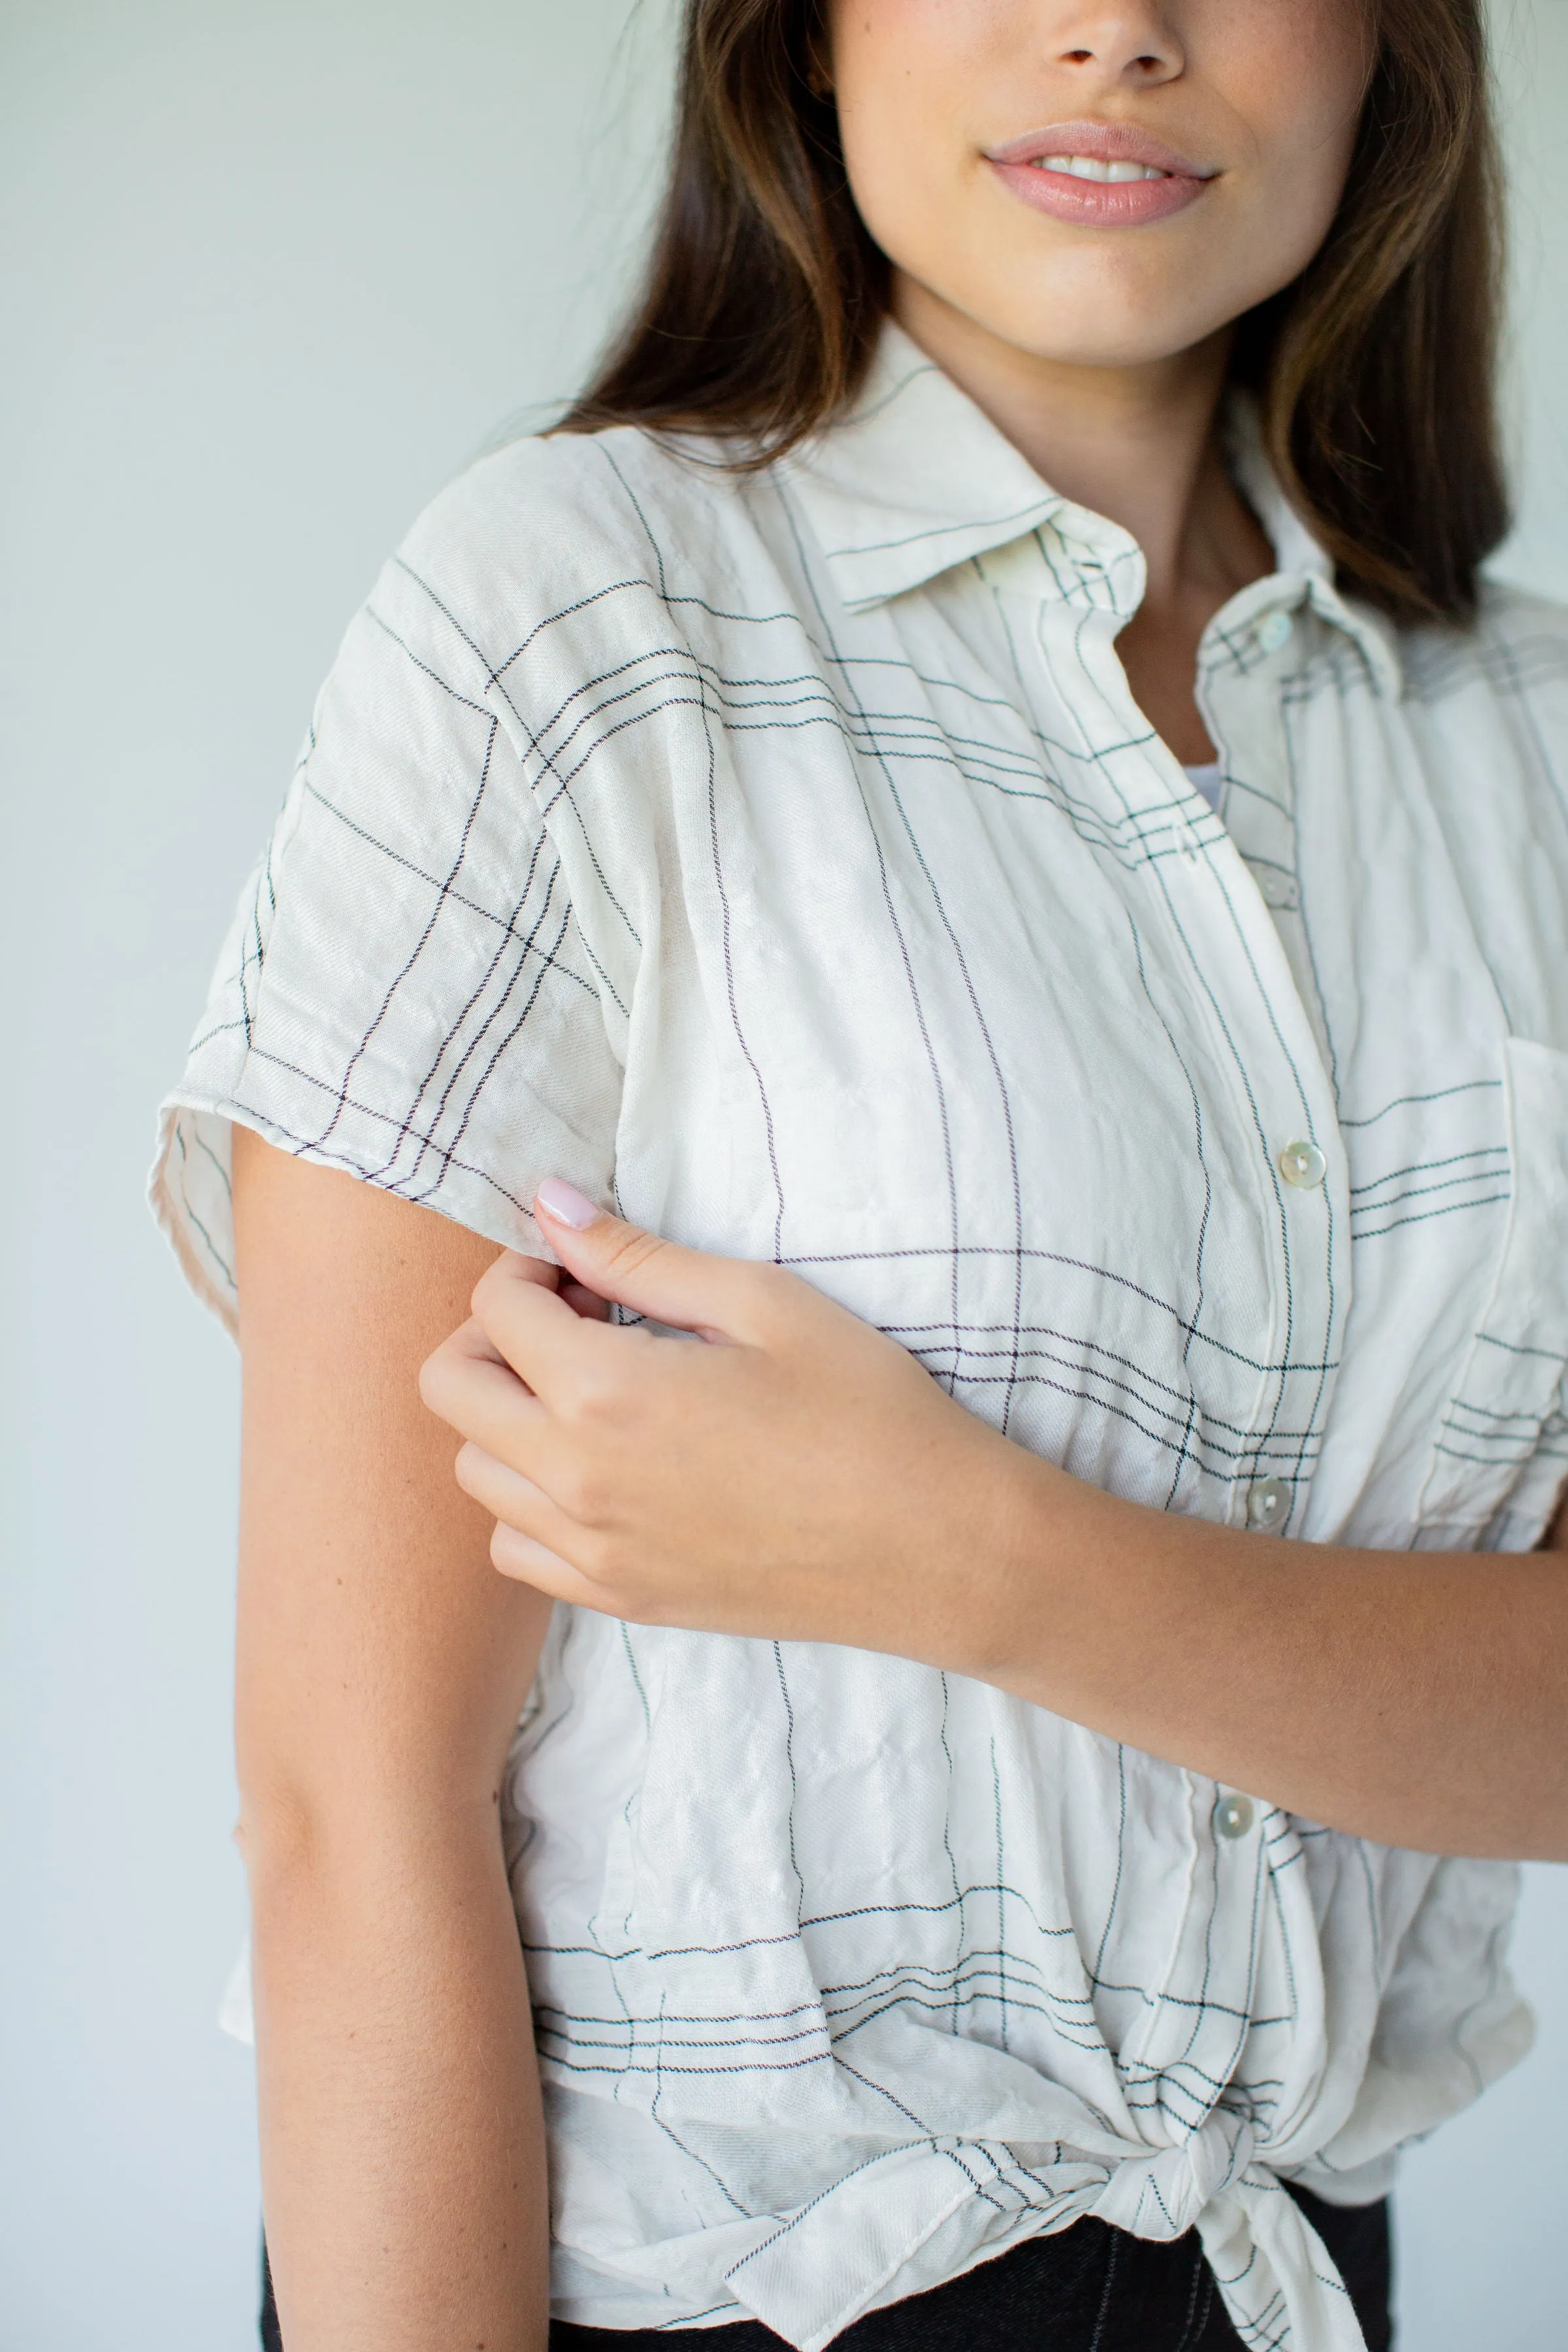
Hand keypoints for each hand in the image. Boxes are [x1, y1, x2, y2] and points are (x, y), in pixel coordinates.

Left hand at [418, 1180, 1040, 1659]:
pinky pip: (516, 1550)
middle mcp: (574, 1481)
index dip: (529, 1265)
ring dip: (509, 1416)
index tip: (587, 1267)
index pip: (493, 1308)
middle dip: (494, 1333)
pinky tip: (602, 1470)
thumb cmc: (864, 1411)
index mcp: (603, 1394)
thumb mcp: (759, 1302)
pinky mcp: (620, 1599)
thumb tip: (550, 1204)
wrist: (933, 1548)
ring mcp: (591, 1552)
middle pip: (451, 1389)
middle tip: (577, 1318)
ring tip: (594, 1394)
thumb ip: (637, 1256)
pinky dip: (530, 1503)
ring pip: (476, 1473)